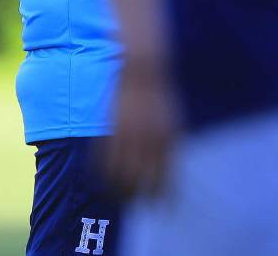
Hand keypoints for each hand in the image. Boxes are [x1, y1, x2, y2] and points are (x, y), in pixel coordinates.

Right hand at [104, 58, 178, 197]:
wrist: (143, 69)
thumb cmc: (160, 97)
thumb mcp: (173, 119)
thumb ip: (171, 142)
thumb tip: (171, 166)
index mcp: (168, 136)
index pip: (166, 173)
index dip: (164, 193)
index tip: (163, 208)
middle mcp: (148, 137)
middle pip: (143, 177)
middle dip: (141, 194)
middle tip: (138, 203)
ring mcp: (128, 132)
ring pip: (121, 170)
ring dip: (121, 187)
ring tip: (122, 197)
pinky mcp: (111, 126)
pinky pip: (105, 157)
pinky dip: (104, 172)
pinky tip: (106, 180)